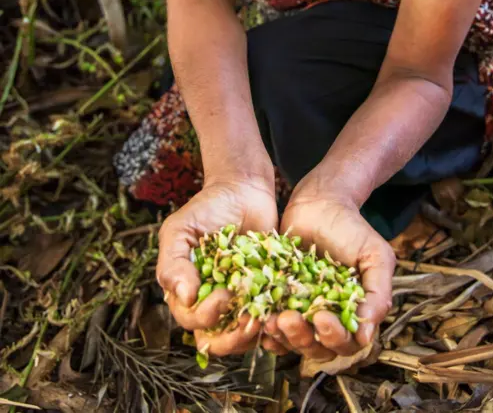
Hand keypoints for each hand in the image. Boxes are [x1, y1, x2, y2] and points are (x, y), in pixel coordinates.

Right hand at [156, 177, 283, 355]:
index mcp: (186, 292)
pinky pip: (267, 318)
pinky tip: (282, 314)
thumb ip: (173, 263)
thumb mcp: (180, 229)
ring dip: (252, 334)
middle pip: (215, 339)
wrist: (243, 190)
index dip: (205, 317)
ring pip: (241, 336)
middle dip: (231, 337)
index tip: (222, 296)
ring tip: (266, 319)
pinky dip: (273, 322)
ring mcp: (239, 300)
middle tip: (248, 318)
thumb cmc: (207, 208)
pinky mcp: (264, 294)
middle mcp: (210, 302)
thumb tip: (184, 298)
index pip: (191, 320)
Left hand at [264, 190, 394, 362]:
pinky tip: (260, 319)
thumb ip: (378, 293)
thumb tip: (366, 336)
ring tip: (272, 320)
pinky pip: (271, 325)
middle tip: (290, 319)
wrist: (320, 202)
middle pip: (317, 348)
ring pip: (292, 341)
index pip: (347, 343)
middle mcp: (327, 317)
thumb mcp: (375, 256)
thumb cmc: (352, 228)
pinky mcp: (278, 300)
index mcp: (352, 313)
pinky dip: (265, 329)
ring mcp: (302, 310)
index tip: (323, 317)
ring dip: (282, 336)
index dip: (335, 337)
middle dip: (303, 338)